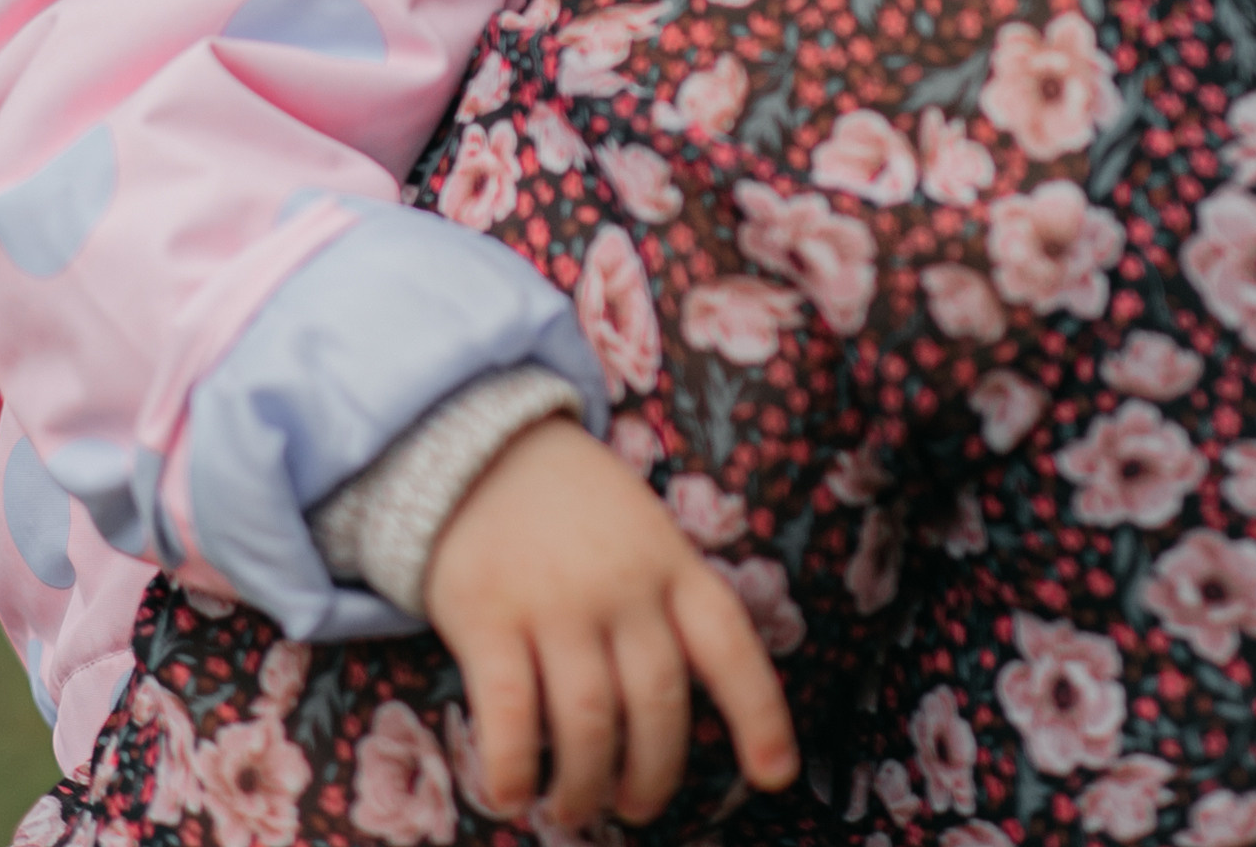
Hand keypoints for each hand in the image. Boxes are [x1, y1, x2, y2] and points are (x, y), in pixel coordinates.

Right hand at [423, 413, 797, 827]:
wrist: (479, 446)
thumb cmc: (574, 508)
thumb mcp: (644, 531)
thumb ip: (668, 603)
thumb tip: (681, 711)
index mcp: (669, 561)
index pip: (729, 642)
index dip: (759, 713)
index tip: (776, 774)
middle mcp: (621, 584)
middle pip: (657, 701)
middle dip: (652, 774)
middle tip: (636, 807)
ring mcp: (554, 599)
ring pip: (588, 720)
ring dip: (584, 784)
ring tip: (573, 808)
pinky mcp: (488, 613)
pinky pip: (509, 710)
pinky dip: (513, 766)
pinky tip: (512, 795)